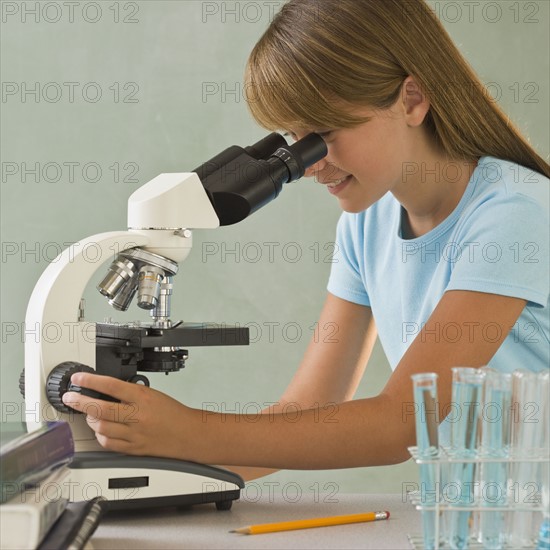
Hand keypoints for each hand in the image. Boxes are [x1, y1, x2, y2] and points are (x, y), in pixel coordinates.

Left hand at [62, 372, 196, 458]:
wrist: (188, 433)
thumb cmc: (173, 413)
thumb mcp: (152, 394)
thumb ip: (130, 392)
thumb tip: (106, 390)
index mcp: (143, 397)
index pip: (111, 385)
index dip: (90, 381)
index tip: (78, 379)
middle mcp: (137, 416)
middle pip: (100, 409)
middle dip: (80, 402)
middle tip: (71, 398)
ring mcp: (134, 434)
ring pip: (100, 427)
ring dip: (90, 419)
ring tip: (89, 414)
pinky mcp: (133, 449)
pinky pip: (108, 443)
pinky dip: (100, 436)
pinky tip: (101, 430)